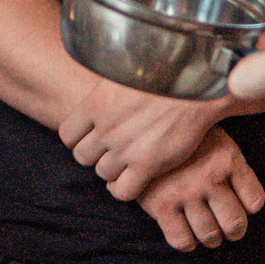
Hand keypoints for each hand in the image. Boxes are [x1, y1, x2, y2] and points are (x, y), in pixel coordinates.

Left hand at [58, 79, 228, 201]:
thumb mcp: (124, 72)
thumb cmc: (165, 73)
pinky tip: (133, 181)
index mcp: (96, 103)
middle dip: (95, 155)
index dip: (78, 139)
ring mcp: (125, 148)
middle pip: (83, 156)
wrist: (197, 85)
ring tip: (127, 162)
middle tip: (112, 150)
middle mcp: (106, 128)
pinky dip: (123, 189)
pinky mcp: (148, 164)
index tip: (91, 137)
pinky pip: (122, 191)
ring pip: (102, 173)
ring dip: (113, 170)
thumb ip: (106, 91)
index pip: (67, 135)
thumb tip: (98, 96)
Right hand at [133, 128, 264, 250]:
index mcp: (228, 159)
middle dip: (234, 230)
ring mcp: (185, 193)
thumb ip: (231, 164)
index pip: (255, 202)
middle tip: (227, 228)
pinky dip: (187, 242)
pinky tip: (184, 231)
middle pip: (235, 223)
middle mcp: (209, 177)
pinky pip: (182, 240)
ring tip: (206, 230)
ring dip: (211, 237)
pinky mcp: (161, 205)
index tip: (241, 206)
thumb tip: (248, 199)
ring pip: (210, 235)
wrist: (140, 127)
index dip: (249, 208)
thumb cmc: (182, 136)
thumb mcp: (214, 137)